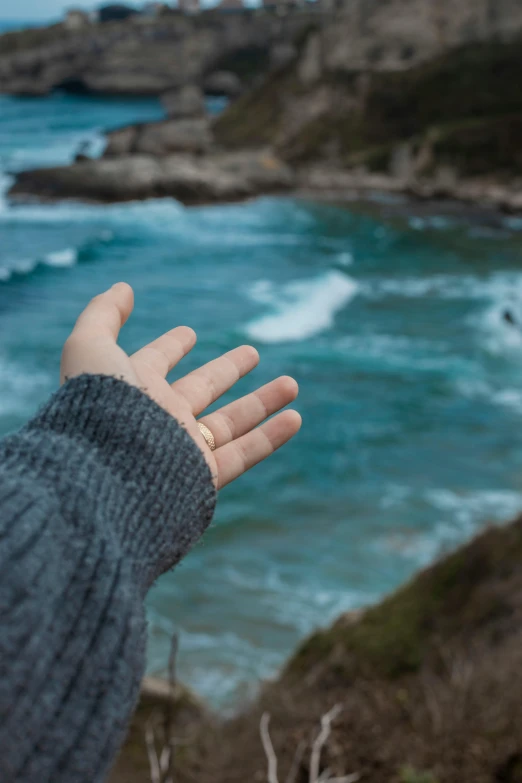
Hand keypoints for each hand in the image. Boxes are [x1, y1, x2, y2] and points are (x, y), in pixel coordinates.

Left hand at [61, 283, 300, 487]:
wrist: (105, 474)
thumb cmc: (97, 406)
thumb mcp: (90, 348)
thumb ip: (102, 315)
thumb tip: (121, 287)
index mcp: (131, 388)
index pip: (154, 362)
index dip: (170, 346)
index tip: (188, 333)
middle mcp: (158, 418)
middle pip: (201, 389)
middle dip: (227, 370)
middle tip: (252, 352)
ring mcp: (181, 448)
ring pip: (230, 423)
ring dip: (262, 402)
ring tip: (292, 383)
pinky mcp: (202, 476)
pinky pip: (243, 454)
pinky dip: (270, 437)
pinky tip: (295, 418)